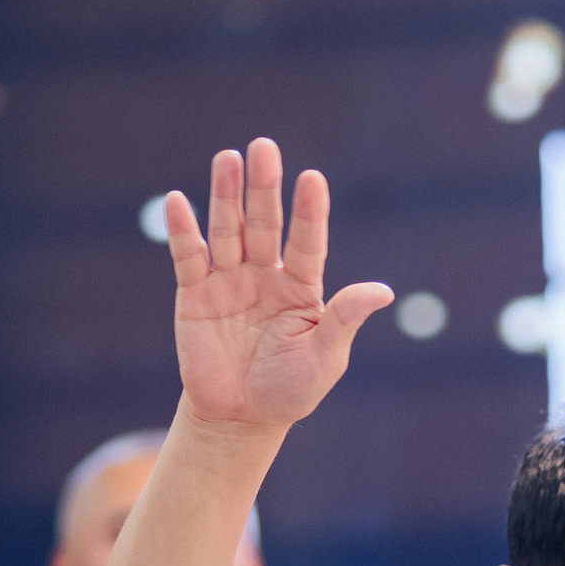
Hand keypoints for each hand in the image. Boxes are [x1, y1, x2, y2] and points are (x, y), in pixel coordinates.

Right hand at [165, 138, 392, 437]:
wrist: (240, 418)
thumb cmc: (290, 389)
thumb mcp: (325, 357)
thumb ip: (344, 319)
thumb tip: (384, 291)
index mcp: (302, 287)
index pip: (308, 241)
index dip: (309, 212)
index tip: (312, 179)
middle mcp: (266, 275)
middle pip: (265, 224)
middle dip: (264, 187)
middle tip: (263, 147)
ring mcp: (229, 281)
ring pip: (228, 230)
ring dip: (225, 195)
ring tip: (227, 158)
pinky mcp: (195, 293)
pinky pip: (189, 256)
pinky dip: (183, 230)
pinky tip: (180, 201)